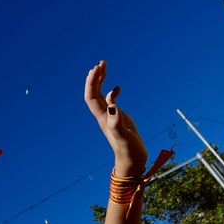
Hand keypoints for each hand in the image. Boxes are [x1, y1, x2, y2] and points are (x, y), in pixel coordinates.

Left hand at [84, 61, 146, 177]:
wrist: (133, 161)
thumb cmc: (129, 151)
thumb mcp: (124, 136)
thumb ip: (117, 122)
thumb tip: (112, 104)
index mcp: (103, 118)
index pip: (91, 97)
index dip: (91, 82)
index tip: (96, 69)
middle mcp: (104, 116)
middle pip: (93, 93)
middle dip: (95, 77)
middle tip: (101, 63)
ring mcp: (110, 117)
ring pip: (100, 95)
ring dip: (100, 81)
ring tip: (104, 66)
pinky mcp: (118, 118)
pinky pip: (110, 102)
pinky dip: (112, 92)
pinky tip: (118, 87)